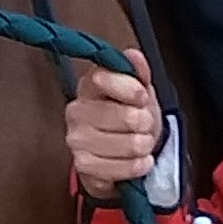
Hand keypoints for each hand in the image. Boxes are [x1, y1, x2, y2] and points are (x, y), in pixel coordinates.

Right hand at [64, 63, 162, 196]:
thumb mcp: (139, 92)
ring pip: (126, 143)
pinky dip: (137, 165)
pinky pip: (121, 167)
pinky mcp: (82, 165)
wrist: (121, 153)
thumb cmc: (129, 118)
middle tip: (145, 124)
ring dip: (143, 145)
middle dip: (145, 122)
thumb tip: (134, 55)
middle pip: (122, 115)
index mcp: (88, 86)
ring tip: (143, 142)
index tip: (142, 96)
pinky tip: (140, 160)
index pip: (102, 79)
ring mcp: (76, 140)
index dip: (129, 88)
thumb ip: (138, 72)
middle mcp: (76, 111)